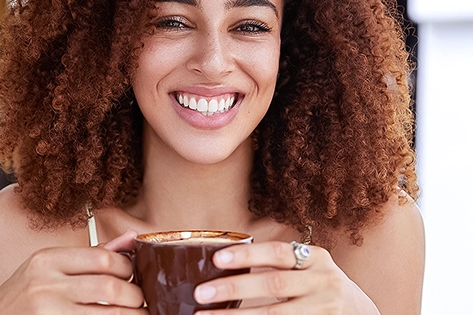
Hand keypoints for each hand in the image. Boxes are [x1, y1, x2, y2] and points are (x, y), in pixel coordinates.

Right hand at [0, 231, 145, 314]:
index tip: (133, 275)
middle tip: (140, 299)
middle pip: (109, 287)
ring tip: (139, 314)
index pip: (103, 258)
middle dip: (134, 295)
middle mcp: (45, 286)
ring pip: (109, 314)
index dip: (127, 268)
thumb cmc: (21, 298)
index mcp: (46, 260)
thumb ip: (90, 255)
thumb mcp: (47, 269)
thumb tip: (131, 238)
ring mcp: (48, 313)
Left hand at [192, 241, 379, 314]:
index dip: (248, 255)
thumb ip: (277, 262)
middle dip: (235, 288)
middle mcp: (324, 282)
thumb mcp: (307, 266)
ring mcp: (324, 309)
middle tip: (202, 292)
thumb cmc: (318, 283)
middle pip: (274, 284)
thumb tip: (222, 261)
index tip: (217, 259)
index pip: (277, 253)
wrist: (359, 311)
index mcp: (316, 259)